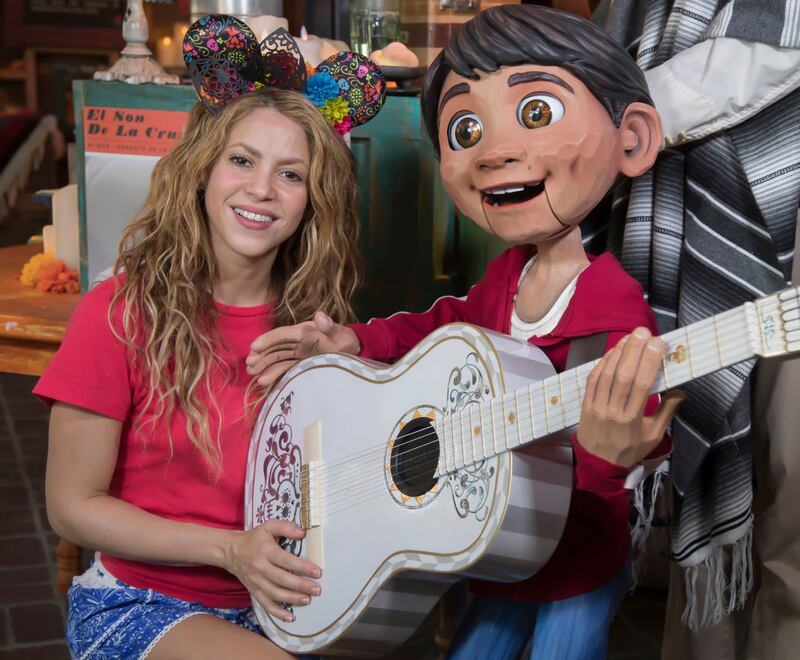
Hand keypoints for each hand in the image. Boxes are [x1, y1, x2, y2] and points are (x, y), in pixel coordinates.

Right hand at [223, 520, 320, 621]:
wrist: (230, 551)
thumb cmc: (254, 538)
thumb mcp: (268, 526)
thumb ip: (285, 527)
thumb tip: (302, 532)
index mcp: (266, 551)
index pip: (286, 560)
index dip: (302, 567)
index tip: (317, 572)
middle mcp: (260, 567)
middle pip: (282, 579)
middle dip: (300, 586)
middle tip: (316, 589)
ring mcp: (256, 581)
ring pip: (274, 593)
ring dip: (291, 599)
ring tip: (307, 600)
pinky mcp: (253, 590)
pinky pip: (265, 604)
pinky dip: (277, 612)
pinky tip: (290, 617)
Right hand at [246, 311, 360, 387]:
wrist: (354, 352)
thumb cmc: (346, 342)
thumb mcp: (340, 336)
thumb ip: (329, 328)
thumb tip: (319, 316)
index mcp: (305, 332)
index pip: (283, 334)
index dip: (268, 340)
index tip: (254, 347)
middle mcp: (298, 343)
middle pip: (276, 347)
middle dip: (261, 355)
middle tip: (249, 365)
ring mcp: (298, 354)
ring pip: (277, 358)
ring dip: (264, 365)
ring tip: (251, 374)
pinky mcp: (300, 365)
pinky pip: (285, 368)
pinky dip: (274, 374)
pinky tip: (263, 382)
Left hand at [577, 327, 684, 467]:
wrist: (598, 465)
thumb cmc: (628, 450)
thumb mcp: (653, 436)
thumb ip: (666, 412)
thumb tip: (679, 391)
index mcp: (632, 419)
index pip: (641, 385)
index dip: (649, 361)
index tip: (658, 343)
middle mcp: (613, 411)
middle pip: (623, 375)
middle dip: (634, 350)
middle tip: (644, 332)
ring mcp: (596, 406)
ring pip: (606, 374)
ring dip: (618, 353)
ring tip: (630, 338)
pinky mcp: (585, 404)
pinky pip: (593, 379)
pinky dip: (602, 363)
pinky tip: (612, 352)